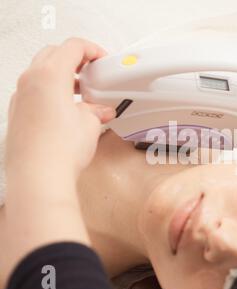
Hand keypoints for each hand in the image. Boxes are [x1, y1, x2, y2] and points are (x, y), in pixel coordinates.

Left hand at [0, 38, 114, 288]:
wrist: (38, 178)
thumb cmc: (60, 150)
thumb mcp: (90, 124)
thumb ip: (96, 111)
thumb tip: (101, 110)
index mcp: (49, 75)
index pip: (72, 47)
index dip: (92, 50)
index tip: (103, 59)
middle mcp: (29, 82)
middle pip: (53, 54)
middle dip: (75, 58)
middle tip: (92, 71)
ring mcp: (19, 98)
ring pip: (40, 73)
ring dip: (62, 76)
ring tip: (81, 93)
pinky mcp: (16, 115)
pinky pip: (33, 92)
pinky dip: (50, 92)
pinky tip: (65, 110)